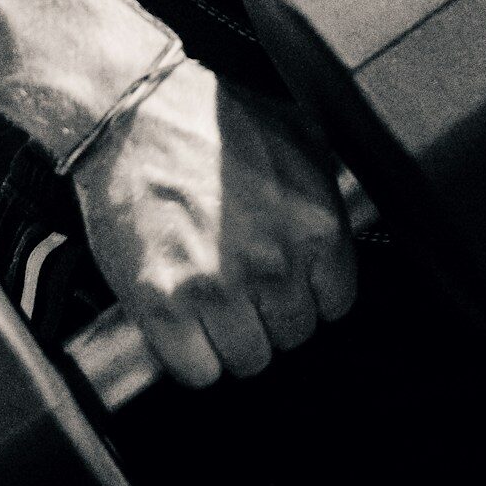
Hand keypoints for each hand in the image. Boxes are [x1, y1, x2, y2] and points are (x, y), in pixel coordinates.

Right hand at [70, 56, 356, 387]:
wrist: (136, 113)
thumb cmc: (214, 121)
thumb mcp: (302, 138)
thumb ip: (332, 192)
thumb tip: (348, 230)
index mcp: (317, 226)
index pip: (335, 305)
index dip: (307, 294)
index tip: (286, 281)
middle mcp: (274, 263)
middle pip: (291, 337)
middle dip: (268, 314)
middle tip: (241, 283)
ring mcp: (217, 287)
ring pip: (247, 361)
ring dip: (229, 338)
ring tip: (210, 297)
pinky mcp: (163, 304)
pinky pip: (196, 372)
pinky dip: (188, 354)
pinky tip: (183, 316)